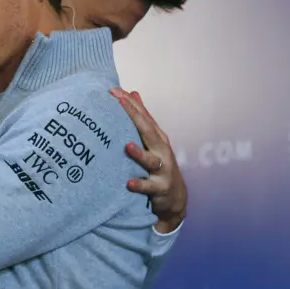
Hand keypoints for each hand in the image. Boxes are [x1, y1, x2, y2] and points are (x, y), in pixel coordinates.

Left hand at [110, 87, 187, 233]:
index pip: (142, 116)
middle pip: (147, 131)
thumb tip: (132, 92)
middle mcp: (161, 150)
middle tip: (120, 102)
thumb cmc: (159, 164)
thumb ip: (142, 118)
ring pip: (150, 160)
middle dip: (134, 116)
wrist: (175, 198)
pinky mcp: (160, 188)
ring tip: (127, 146)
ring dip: (139, 153)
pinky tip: (129, 183)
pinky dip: (139, 184)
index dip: (129, 103)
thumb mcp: (153, 140)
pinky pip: (149, 186)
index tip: (113, 90)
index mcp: (157, 137)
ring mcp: (162, 169)